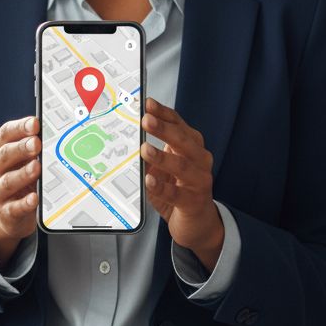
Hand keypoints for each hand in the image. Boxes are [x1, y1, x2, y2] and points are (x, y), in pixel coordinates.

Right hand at [0, 116, 39, 269]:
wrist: (8, 213)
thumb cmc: (19, 177)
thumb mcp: (21, 160)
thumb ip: (32, 146)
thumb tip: (52, 132)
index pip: (5, 134)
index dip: (19, 128)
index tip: (35, 123)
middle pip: (5, 155)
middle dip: (21, 148)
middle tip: (37, 143)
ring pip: (8, 181)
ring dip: (23, 173)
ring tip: (37, 167)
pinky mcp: (5, 211)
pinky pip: (14, 207)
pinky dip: (24, 203)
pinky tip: (35, 198)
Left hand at [140, 97, 223, 269]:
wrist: (197, 222)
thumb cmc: (175, 188)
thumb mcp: (161, 167)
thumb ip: (149, 153)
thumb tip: (125, 139)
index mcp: (190, 146)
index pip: (178, 124)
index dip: (163, 113)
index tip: (147, 103)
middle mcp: (199, 159)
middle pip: (183, 140)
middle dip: (163, 129)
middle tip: (145, 120)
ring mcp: (200, 180)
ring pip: (182, 165)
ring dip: (162, 157)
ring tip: (144, 149)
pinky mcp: (194, 202)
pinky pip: (177, 194)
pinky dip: (163, 187)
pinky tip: (149, 181)